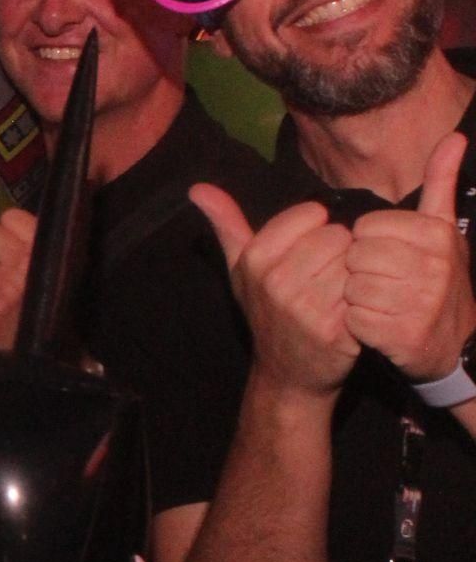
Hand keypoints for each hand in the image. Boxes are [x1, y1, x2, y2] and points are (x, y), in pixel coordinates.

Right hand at [192, 183, 357, 397]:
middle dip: (339, 252)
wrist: (288, 373)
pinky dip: (364, 297)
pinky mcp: (334, 329)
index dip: (317, 229)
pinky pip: (364, 290)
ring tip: (339, 291)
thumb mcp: (240, 268)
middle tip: (327, 276)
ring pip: (353, 260)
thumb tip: (197, 187)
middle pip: (336, 235)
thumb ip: (226, 224)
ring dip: (353, 274)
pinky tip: (350, 309)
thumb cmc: (267, 311)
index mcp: (255, 259)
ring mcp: (305, 307)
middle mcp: (277, 282)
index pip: (312, 213)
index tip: (309, 252)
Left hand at [344, 131, 475, 382]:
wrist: (455, 343)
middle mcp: (432, 266)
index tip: (388, 256)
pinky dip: (359, 326)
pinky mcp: (403, 334)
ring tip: (381, 303)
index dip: (367, 243)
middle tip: (382, 283)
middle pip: (356, 256)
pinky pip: (354, 320)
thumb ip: (441, 183)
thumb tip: (453, 137)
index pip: (365, 227)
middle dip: (360, 271)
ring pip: (352, 288)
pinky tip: (379, 325)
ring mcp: (420, 302)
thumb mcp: (442, 228)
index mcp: (435, 234)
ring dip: (358, 299)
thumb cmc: (437, 279)